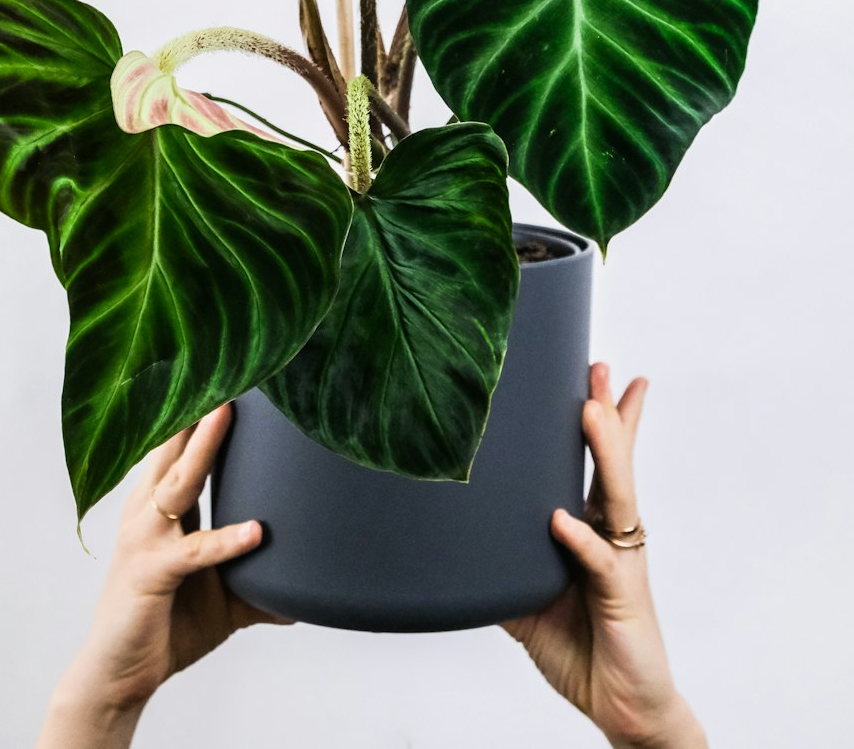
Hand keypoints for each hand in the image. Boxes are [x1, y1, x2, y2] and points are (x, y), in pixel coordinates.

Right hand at [37, 405, 286, 746]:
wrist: (117, 677)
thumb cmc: (162, 625)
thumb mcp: (221, 597)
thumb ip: (259, 583)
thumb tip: (306, 591)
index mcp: (160, 506)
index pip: (181, 447)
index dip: (201, 411)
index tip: (228, 372)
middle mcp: (147, 512)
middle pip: (173, 448)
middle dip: (197, 408)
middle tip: (226, 366)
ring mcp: (145, 539)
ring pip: (178, 483)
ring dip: (202, 448)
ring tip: (226, 414)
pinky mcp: (150, 573)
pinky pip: (193, 551)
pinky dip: (225, 540)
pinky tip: (254, 532)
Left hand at [501, 364, 706, 748]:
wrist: (621, 705)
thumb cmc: (581, 646)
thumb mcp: (527, 596)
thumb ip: (500, 563)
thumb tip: (451, 537)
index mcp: (594, 528)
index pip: (600, 463)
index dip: (605, 418)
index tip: (600, 373)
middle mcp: (613, 535)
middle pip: (615, 461)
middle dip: (609, 412)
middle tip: (600, 367)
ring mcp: (620, 562)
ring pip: (617, 495)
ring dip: (606, 452)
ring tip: (590, 412)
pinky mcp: (620, 596)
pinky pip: (600, 561)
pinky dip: (580, 538)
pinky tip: (562, 518)